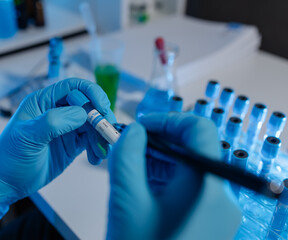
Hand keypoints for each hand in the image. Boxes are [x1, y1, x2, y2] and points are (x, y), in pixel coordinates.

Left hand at [0, 78, 114, 220]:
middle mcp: (57, 111)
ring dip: (100, 136)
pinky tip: (95, 158)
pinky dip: (97, 147)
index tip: (103, 106)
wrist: (6, 183)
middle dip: (100, 118)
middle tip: (108, 133)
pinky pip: (90, 141)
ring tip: (101, 153)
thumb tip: (82, 114)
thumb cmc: (9, 157)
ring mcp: (65, 128)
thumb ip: (53, 122)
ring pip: (92, 124)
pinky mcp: (71, 144)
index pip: (73, 87)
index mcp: (43, 101)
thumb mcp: (28, 137)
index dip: (91, 92)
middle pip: (87, 106)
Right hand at [106, 112, 219, 238]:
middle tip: (129, 146)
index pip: (199, 128)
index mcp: (207, 186)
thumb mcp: (126, 202)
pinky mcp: (209, 221)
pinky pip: (190, 188)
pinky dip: (166, 180)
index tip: (142, 126)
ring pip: (190, 169)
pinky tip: (143, 186)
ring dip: (159, 161)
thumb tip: (132, 132)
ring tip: (131, 168)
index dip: (167, 119)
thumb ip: (126, 157)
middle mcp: (222, 197)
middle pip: (193, 148)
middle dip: (157, 142)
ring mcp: (218, 211)